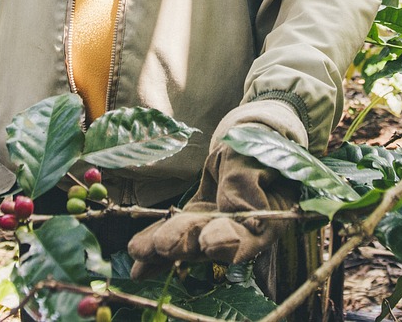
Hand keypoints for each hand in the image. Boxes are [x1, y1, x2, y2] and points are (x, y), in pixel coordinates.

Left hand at [128, 128, 298, 276]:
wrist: (249, 144)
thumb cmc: (257, 148)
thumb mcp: (252, 158)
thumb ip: (243, 182)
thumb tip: (234, 209)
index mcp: (264, 221)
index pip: (246, 238)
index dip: (227, 242)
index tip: (208, 242)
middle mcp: (238, 235)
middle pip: (211, 247)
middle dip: (185, 246)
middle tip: (163, 245)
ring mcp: (213, 232)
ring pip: (188, 245)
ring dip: (162, 250)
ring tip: (138, 250)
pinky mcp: (194, 225)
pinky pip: (174, 236)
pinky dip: (155, 248)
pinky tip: (136, 258)